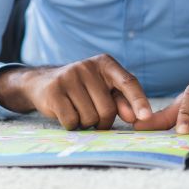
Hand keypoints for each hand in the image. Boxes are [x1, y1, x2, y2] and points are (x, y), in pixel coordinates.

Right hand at [0, 54, 152, 129]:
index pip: (128, 82)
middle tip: (93, 117)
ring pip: (90, 118)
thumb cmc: (81, 89)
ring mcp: (69, 77)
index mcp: (105, 63)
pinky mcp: (54, 91)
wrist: (42, 82)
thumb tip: (136, 117)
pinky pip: (72, 121)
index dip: (139, 101)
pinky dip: (72, 125)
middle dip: (103, 121)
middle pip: (108, 109)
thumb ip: (122, 101)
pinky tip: (66, 114)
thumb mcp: (103, 88)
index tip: (146, 118)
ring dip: (86, 124)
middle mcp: (87, 66)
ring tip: (78, 111)